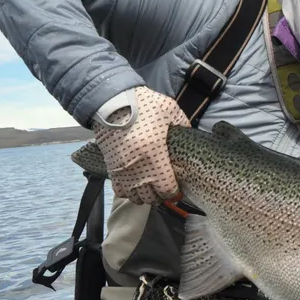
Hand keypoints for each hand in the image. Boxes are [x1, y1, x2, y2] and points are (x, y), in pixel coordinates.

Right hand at [92, 86, 189, 204]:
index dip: (174, 193)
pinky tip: (135, 185)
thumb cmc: (142, 105)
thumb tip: (188, 133)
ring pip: (134, 197)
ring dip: (144, 196)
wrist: (110, 102)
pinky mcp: (111, 167)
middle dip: (160, 196)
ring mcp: (122, 170)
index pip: (166, 188)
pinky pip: (119, 190)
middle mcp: (137, 168)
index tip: (178, 189)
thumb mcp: (169, 110)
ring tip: (151, 189)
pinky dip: (128, 192)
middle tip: (165, 189)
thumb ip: (182, 123)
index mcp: (154, 155)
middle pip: (150, 197)